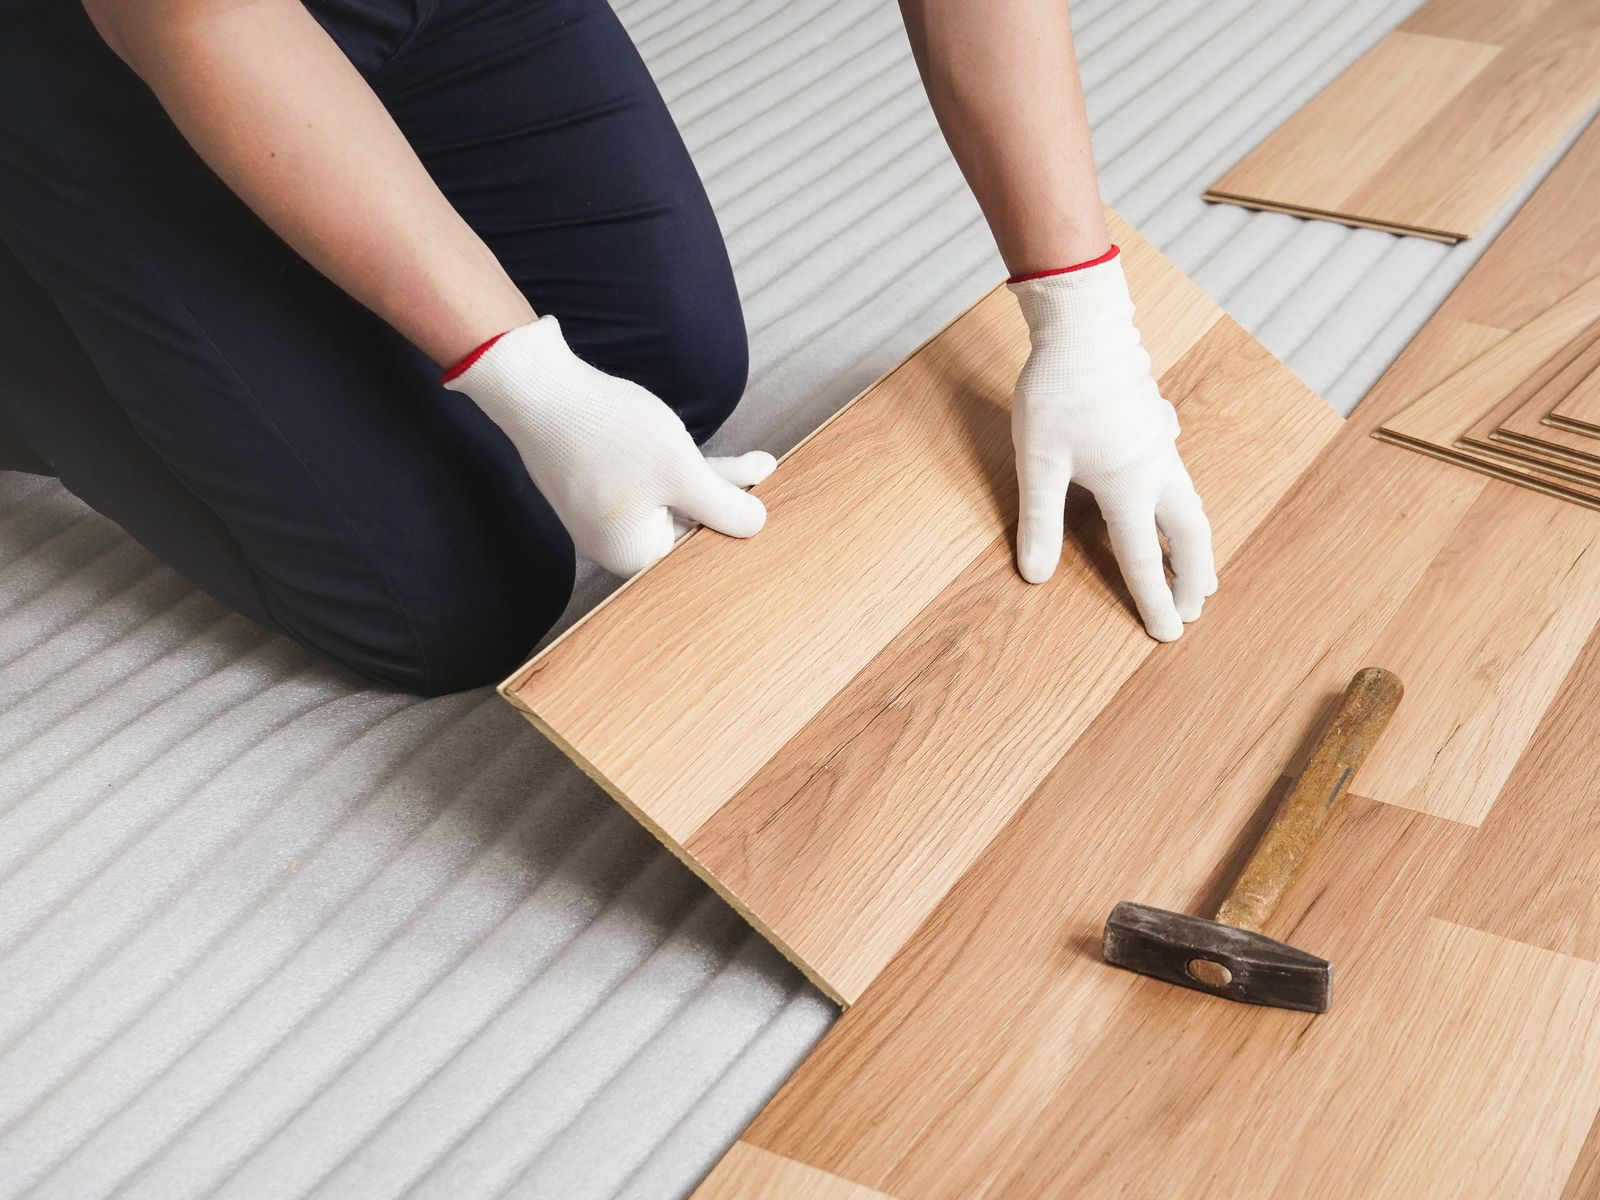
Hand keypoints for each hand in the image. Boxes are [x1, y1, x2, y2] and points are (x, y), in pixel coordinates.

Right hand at [443, 316, 774, 575]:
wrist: (537, 388)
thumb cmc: (607, 434)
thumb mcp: (683, 471)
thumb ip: (724, 505)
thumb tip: (757, 527)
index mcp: (633, 555)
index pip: (699, 551)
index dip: (734, 528)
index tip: (772, 514)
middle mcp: (612, 542)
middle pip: (688, 523)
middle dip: (730, 497)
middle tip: (770, 477)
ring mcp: (600, 512)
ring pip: (670, 496)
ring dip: (711, 476)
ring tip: (760, 462)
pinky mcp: (593, 481)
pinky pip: (646, 479)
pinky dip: (676, 464)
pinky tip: (700, 448)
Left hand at [1007, 248, 1215, 640]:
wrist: (1085, 327)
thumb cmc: (1058, 393)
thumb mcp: (1039, 462)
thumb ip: (1040, 521)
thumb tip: (1035, 575)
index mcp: (1129, 486)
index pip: (1143, 558)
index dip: (1154, 600)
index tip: (1169, 634)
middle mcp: (1157, 470)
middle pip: (1188, 536)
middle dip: (1193, 576)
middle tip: (1195, 608)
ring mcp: (1162, 445)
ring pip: (1190, 506)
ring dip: (1193, 544)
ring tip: (1197, 571)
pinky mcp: (1156, 425)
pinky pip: (1179, 477)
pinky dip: (1181, 506)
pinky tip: (1171, 501)